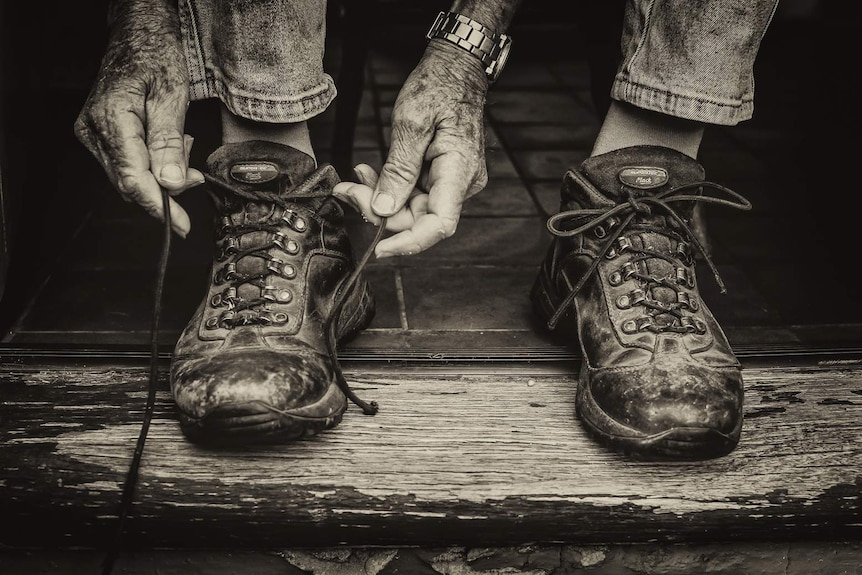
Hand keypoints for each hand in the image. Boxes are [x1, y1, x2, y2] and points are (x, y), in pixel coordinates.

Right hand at [73, 2, 201, 236]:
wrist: (139, 36)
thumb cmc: (156, 57)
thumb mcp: (172, 98)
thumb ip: (170, 144)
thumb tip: (171, 184)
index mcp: (111, 120)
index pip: (133, 179)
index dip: (159, 206)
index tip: (182, 226)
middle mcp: (94, 130)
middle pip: (130, 183)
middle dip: (166, 188)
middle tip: (195, 177)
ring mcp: (94, 134)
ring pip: (130, 176)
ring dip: (161, 175)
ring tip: (183, 148)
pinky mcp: (101, 135)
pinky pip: (128, 163)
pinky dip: (153, 164)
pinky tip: (168, 148)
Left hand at [333, 41, 488, 257]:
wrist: (455, 69)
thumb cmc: (438, 86)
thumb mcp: (411, 124)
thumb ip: (398, 171)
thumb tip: (383, 210)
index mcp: (460, 171)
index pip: (439, 225)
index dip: (409, 242)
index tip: (379, 248)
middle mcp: (462, 183)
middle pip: (419, 218)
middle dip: (381, 210)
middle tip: (349, 192)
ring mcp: (452, 181)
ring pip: (412, 208)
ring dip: (380, 198)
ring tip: (356, 179)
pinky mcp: (441, 176)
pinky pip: (414, 193)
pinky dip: (390, 188)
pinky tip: (370, 174)